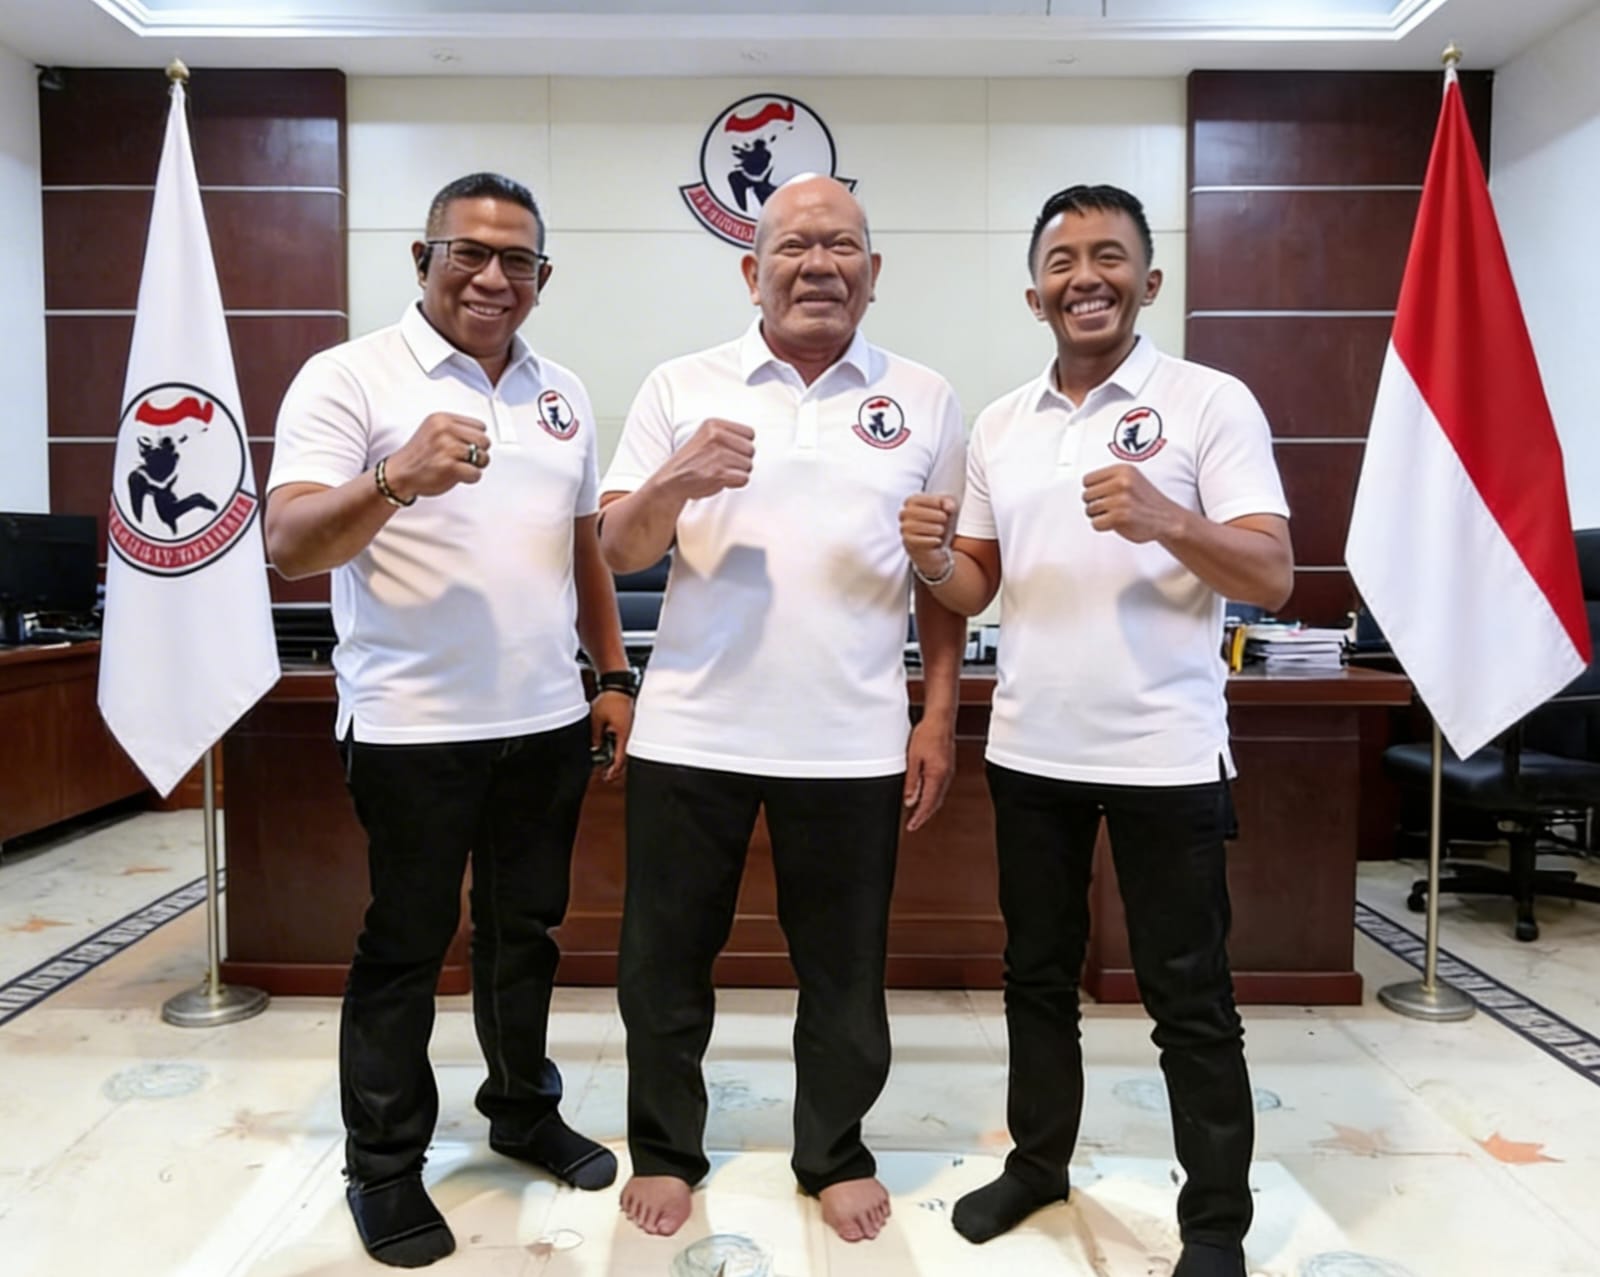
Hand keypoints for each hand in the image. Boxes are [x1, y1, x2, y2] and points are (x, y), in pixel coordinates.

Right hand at [384, 413, 491, 500]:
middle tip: (466, 459)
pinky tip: (459, 476)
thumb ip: (455, 428)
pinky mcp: (449, 467)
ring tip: (461, 467)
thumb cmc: (418, 455)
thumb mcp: (434, 430)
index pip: (480, 426)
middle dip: (479, 452)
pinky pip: (476, 473)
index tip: (465, 447)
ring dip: (476, 466)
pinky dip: (471, 478)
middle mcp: (445, 430)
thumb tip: (482, 435)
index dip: (476, 439)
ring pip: (482, 457)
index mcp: (442, 419)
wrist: (399, 474)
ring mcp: (447, 448)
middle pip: (484, 441)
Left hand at [590, 691, 633, 782]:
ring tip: (605, 760)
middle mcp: (629, 734)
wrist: (619, 685)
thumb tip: (595, 748)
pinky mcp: (628, 723)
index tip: (607, 777)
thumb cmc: (610, 700)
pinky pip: (623, 739)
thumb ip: (595, 736)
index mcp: (623, 735)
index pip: (620, 759)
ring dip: (615, 755)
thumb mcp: (596, 720)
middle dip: (614, 766)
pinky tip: (608, 743)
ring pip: (623, 747)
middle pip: (623, 756)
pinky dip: (616, 745)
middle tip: (606, 774)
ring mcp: (630, 729)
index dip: (613, 771)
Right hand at [660, 418, 755, 498]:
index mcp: (713, 424)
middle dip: (741, 460)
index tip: (730, 452)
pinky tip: (722, 480)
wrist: (672, 481)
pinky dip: (735, 483)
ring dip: (737, 473)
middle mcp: (716, 436)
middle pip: (751, 450)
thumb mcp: (706, 437)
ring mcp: (718, 455)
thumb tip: (752, 443)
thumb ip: (728, 435)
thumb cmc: (691, 461)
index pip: (749, 433)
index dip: (742, 446)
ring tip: (721, 472)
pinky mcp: (719, 473)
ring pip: (749, 465)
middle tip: (725, 464)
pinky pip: (744, 479)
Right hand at [899, 493, 957, 579]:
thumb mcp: (947, 507)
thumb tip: (948, 507)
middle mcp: (904, 514)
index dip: (931, 501)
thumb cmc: (940, 521)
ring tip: (941, 529)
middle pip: (913, 512)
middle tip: (944, 518)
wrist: (938, 541)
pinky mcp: (908, 542)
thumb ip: (949, 502)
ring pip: (913, 527)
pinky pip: (915, 541)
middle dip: (932, 515)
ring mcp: (905, 529)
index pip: (915, 500)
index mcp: (911, 502)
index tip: (943, 506)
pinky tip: (938, 540)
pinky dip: (929, 541)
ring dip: (931, 528)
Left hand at [903, 715, 954, 832]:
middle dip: (925, 815)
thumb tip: (910, 800)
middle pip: (936, 802)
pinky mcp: (948, 767)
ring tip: (917, 812)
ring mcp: (949, 771)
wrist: (940, 720)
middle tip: (913, 823)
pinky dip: (933, 795)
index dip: (919, 817)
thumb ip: (912, 781)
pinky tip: (926, 795)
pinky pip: (941, 787)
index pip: (928, 803)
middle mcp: (946, 776)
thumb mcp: (913, 759)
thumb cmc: (927, 734)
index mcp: (937, 775)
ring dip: (929, 806)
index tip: (912, 826)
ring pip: (939, 796)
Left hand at [1081, 463, 1183, 543]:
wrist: (1167, 518)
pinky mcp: (1119, 517)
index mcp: (1123, 470)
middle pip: (1086, 495)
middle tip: (1109, 507)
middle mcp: (1122, 483)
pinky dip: (1102, 526)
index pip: (1087, 480)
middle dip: (1094, 503)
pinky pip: (1095, 523)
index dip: (1093, 490)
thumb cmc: (1146, 501)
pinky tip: (1114, 523)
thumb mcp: (1131, 479)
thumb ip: (1109, 479)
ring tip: (1114, 514)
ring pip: (1089, 510)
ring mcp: (1120, 500)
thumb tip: (1085, 486)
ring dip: (1098, 515)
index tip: (1102, 495)